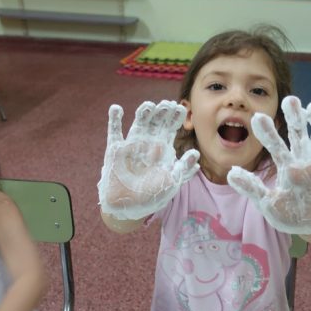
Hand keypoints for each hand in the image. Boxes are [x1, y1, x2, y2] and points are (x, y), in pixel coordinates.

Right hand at [98, 100, 199, 219]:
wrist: (129, 207)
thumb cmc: (153, 195)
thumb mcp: (172, 182)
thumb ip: (183, 168)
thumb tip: (196, 154)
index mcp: (163, 149)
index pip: (170, 128)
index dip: (175, 118)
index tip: (181, 108)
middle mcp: (148, 143)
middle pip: (156, 122)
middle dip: (162, 112)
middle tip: (167, 104)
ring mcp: (131, 145)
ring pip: (139, 124)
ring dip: (143, 113)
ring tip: (149, 105)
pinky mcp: (115, 150)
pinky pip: (114, 132)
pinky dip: (114, 120)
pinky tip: (116, 108)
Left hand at [228, 96, 310, 234]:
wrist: (310, 226)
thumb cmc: (288, 212)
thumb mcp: (267, 202)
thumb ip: (251, 187)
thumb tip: (230, 173)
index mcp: (288, 166)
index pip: (276, 146)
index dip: (268, 133)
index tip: (258, 117)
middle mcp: (305, 161)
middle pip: (300, 135)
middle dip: (295, 118)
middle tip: (289, 99)